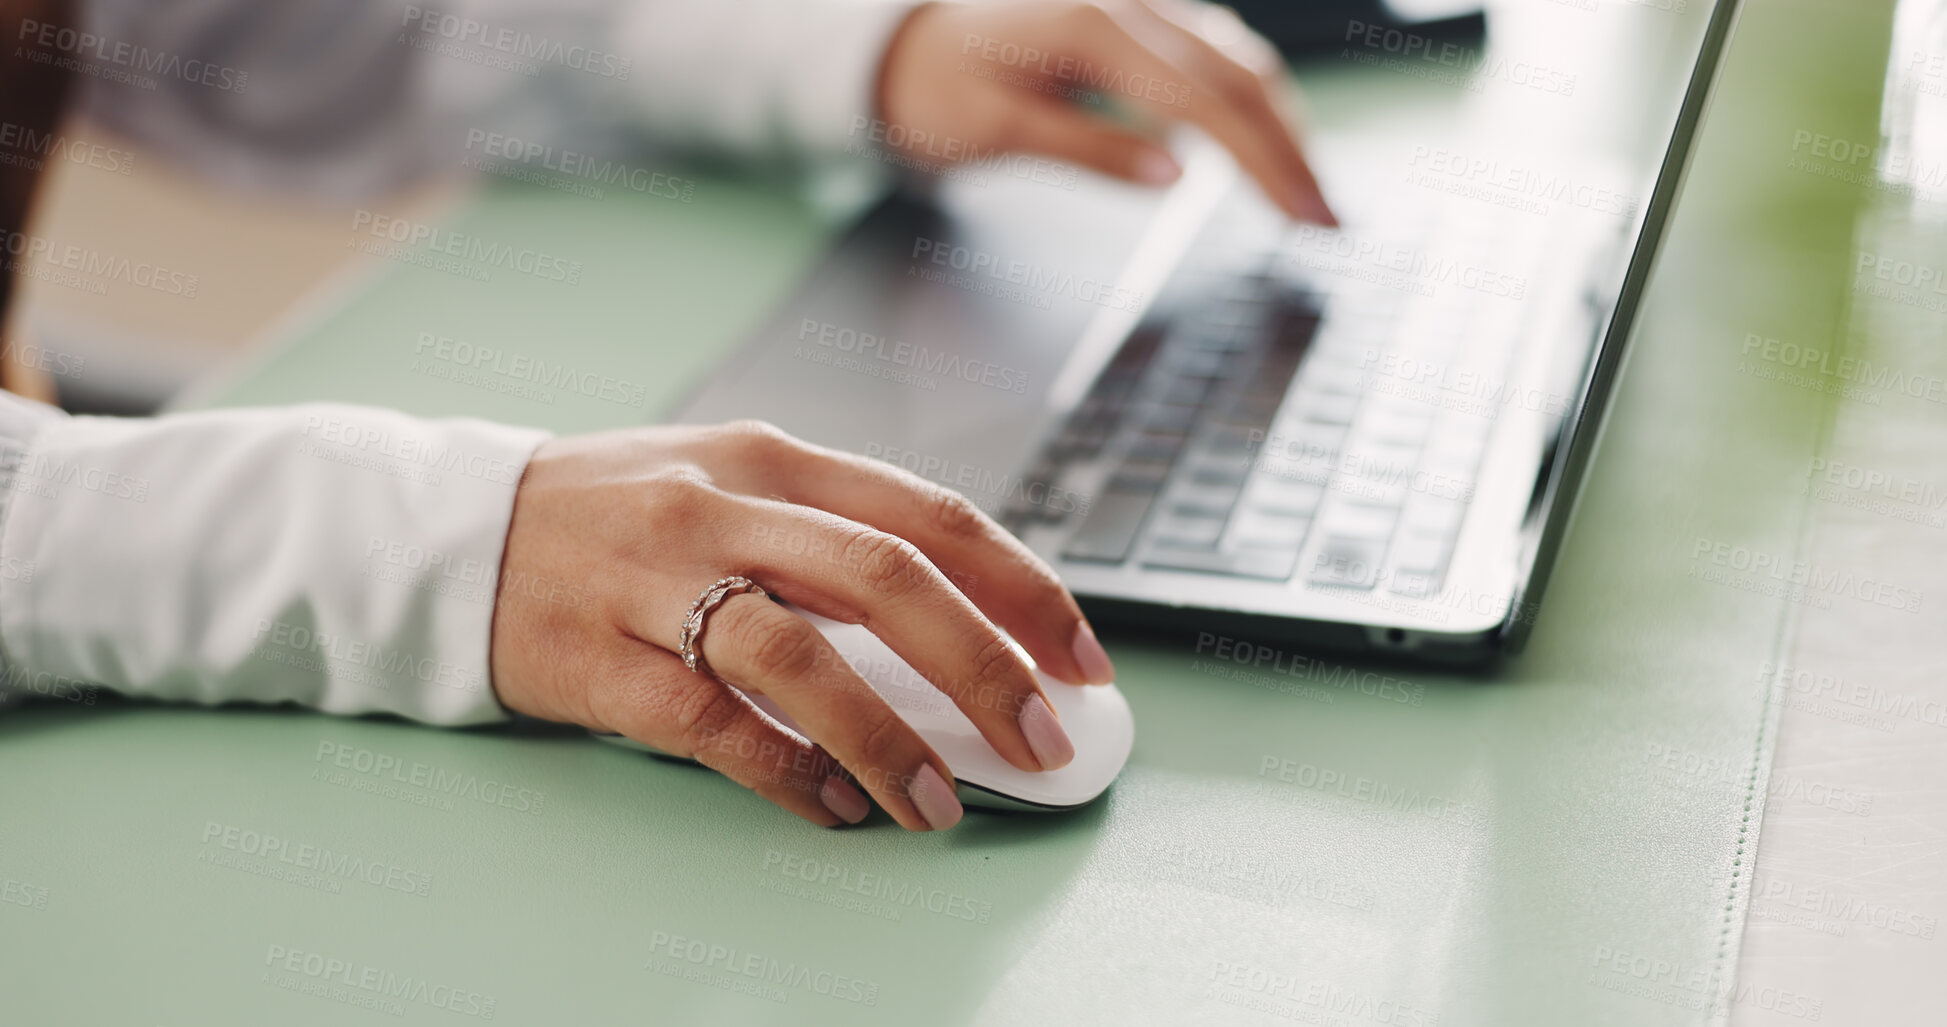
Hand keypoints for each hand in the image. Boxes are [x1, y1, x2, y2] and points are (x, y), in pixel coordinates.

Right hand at [488, 421, 1115, 830]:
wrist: (452, 535)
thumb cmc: (622, 518)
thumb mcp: (732, 487)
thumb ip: (834, 541)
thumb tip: (967, 633)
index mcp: (774, 457)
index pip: (930, 513)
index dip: (1022, 587)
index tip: (1083, 657)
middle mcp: (724, 505)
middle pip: (885, 576)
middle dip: (983, 665)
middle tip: (1043, 739)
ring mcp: (656, 580)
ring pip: (800, 655)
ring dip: (886, 738)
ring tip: (938, 803)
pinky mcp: (600, 658)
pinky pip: (711, 723)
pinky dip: (784, 770)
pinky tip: (830, 806)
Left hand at [875, 0, 1334, 222]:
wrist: (903, 45)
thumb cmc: (936, 89)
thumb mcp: (991, 130)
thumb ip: (1085, 150)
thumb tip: (1174, 178)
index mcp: (1094, 27)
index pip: (1205, 102)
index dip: (1265, 162)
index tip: (1305, 216)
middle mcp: (1131, 5)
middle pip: (1242, 75)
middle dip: (1294, 150)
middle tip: (1331, 221)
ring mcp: (1142, 9)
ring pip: (1240, 59)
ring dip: (1284, 125)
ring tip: (1309, 195)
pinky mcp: (1144, 24)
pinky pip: (1216, 56)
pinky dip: (1252, 104)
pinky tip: (1265, 150)